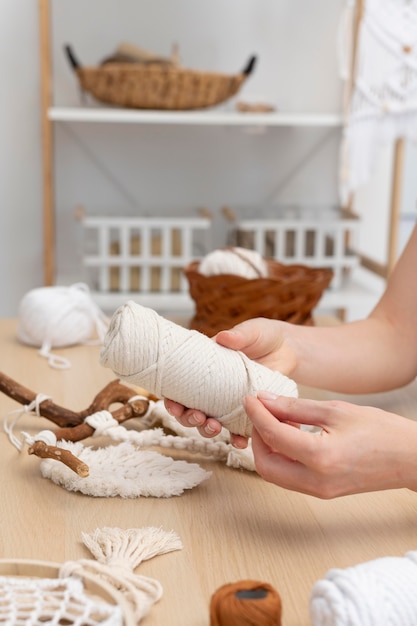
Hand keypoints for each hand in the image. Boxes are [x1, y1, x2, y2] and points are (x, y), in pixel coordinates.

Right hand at [164, 318, 296, 444]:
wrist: (288, 348)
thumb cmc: (263, 336)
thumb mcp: (251, 331)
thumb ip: (238, 335)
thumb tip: (224, 337)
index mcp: (204, 370)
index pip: (180, 389)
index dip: (173, 401)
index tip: (174, 406)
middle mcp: (212, 390)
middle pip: (191, 411)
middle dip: (189, 419)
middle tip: (199, 417)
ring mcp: (229, 404)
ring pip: (210, 424)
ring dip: (207, 430)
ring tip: (215, 427)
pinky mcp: (248, 413)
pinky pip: (238, 430)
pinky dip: (237, 439)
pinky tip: (240, 442)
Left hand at [245, 391, 416, 497]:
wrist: (410, 458)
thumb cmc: (380, 431)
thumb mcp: (336, 410)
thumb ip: (296, 407)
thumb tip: (265, 400)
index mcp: (321, 457)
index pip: (273, 435)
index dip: (256, 414)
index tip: (249, 398)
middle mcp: (316, 481)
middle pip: (265, 464)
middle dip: (257, 437)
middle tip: (260, 413)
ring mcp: (319, 491)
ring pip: (275, 474)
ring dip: (267, 448)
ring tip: (275, 421)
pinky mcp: (322, 492)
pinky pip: (289, 477)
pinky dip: (281, 457)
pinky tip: (289, 435)